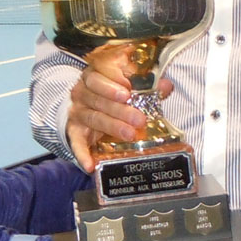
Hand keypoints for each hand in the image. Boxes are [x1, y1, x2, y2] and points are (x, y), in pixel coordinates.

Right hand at [66, 43, 172, 172]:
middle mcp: (82, 91)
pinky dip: (82, 155)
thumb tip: (166, 85)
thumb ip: (145, 85)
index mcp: (94, 75)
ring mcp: (77, 111)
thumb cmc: (110, 91)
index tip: (128, 89)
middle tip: (139, 119)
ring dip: (112, 127)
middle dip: (120, 109)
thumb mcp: (126, 85)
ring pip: (93, 118)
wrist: (86, 105)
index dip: (113, 82)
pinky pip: (76, 143)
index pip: (100, 75)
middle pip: (99, 98)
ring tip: (130, 135)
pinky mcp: (74, 131)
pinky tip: (90, 165)